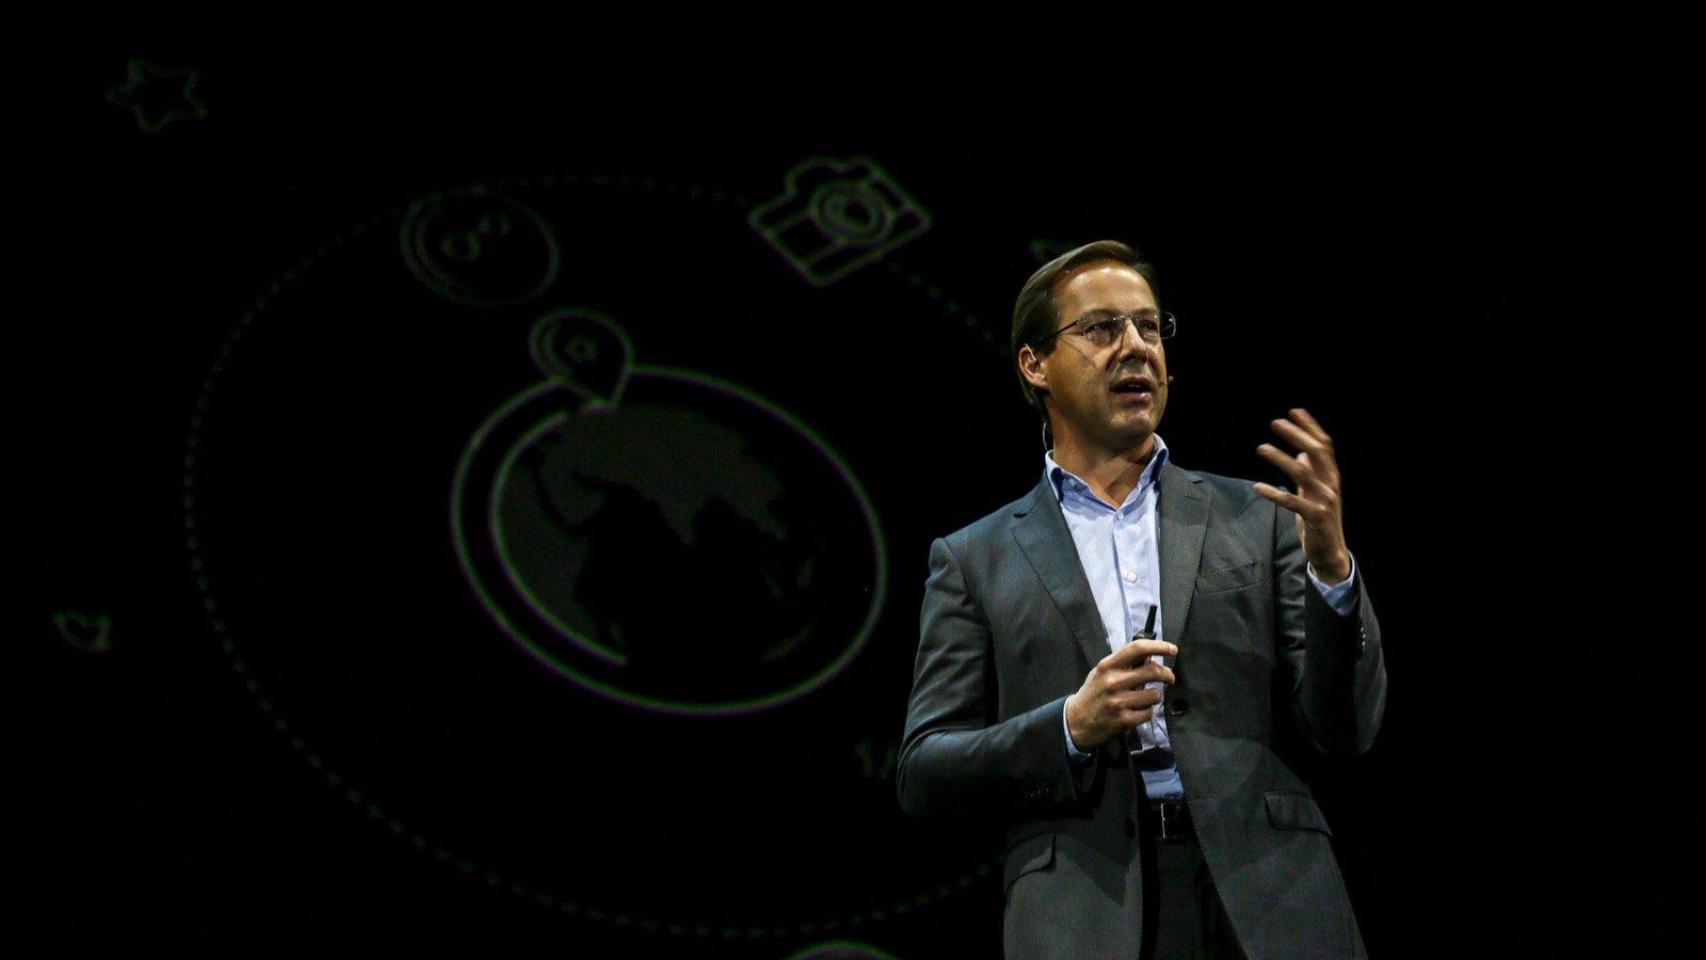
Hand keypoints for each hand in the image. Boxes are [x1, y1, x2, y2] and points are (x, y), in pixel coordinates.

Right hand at [1065, 638, 1177, 749]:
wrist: (1075, 722)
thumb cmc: (1093, 694)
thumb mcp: (1102, 673)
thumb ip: (1124, 664)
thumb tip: (1151, 658)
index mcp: (1107, 666)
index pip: (1138, 649)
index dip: (1159, 647)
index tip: (1172, 649)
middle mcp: (1112, 682)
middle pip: (1152, 672)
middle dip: (1167, 675)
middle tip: (1169, 678)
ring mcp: (1118, 702)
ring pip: (1154, 695)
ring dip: (1154, 697)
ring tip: (1144, 699)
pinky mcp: (1123, 720)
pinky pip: (1148, 713)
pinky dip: (1147, 712)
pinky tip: (1137, 711)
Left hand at [1253, 407, 1351, 582]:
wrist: (1330, 552)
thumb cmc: (1319, 520)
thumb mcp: (1315, 493)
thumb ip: (1310, 473)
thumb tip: (1302, 453)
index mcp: (1331, 476)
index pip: (1324, 445)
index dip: (1310, 427)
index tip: (1294, 411)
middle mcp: (1331, 484)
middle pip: (1316, 452)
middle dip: (1296, 435)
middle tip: (1276, 422)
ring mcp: (1324, 500)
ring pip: (1302, 472)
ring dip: (1281, 457)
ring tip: (1262, 447)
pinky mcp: (1314, 517)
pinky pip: (1291, 501)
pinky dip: (1273, 493)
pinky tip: (1257, 487)